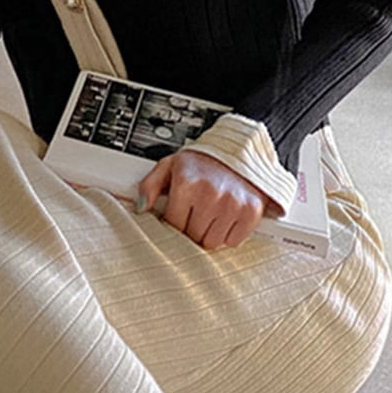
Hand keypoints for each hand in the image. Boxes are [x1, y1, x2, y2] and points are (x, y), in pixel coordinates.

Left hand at [136, 150, 270, 250]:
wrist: (240, 149)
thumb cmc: (202, 162)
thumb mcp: (170, 166)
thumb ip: (150, 186)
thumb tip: (140, 207)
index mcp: (187, 184)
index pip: (174, 226)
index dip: (174, 223)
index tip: (179, 214)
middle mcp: (210, 194)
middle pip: (192, 237)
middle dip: (192, 228)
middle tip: (197, 213)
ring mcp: (233, 204)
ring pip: (212, 243)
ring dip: (210, 233)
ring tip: (211, 214)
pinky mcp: (251, 212)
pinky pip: (233, 241)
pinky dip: (229, 234)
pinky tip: (227, 217)